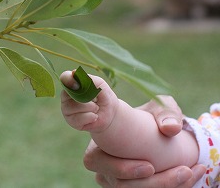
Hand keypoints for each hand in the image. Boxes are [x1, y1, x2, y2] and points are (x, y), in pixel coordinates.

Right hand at [83, 96, 205, 187]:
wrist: (162, 133)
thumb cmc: (151, 117)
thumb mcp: (159, 107)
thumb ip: (165, 112)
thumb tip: (171, 128)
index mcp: (98, 144)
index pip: (95, 161)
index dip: (119, 167)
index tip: (150, 166)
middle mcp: (103, 168)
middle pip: (119, 185)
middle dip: (152, 184)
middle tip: (182, 171)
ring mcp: (116, 182)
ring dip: (166, 186)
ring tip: (191, 172)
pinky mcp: (132, 187)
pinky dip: (173, 187)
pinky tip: (191, 175)